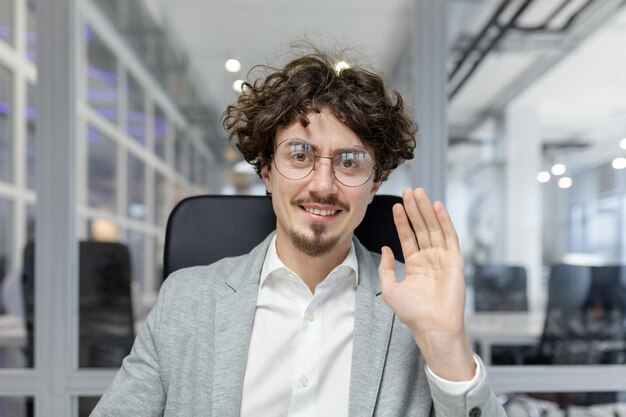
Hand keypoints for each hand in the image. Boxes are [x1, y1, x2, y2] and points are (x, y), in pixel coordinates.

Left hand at [378, 188, 474, 380]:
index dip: (402, 221)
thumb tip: (385, 249)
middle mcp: (430, 259)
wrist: (432, 326)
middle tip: (408, 190)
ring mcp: (443, 258)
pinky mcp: (455, 260)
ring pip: (434, 228)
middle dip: (414, 209)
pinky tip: (436, 206)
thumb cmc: (412, 313)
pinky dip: (444, 220)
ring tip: (418, 192)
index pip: (408, 237)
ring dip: (426, 210)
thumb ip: (386, 268)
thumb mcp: (390, 289)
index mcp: (416, 265)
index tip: (395, 205)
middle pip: (421, 228)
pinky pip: (449, 236)